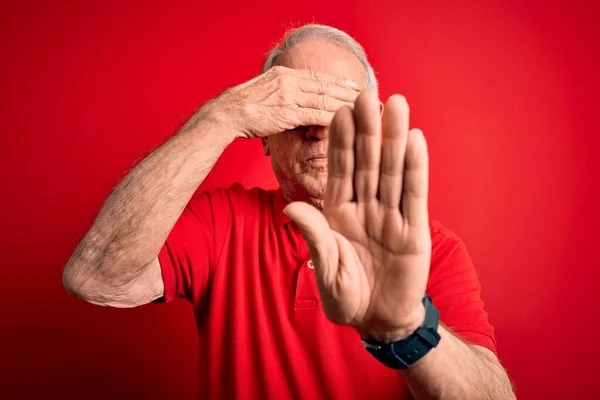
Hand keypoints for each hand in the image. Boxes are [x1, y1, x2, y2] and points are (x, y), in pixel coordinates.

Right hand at [207, 65, 360, 138]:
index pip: (318, 76)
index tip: (355, 85)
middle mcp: (290, 81)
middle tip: (369, 97)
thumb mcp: (266, 90)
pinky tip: (345, 121)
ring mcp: (288, 96)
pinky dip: (332, 117)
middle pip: (326, 86)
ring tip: (363, 110)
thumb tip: (297, 98)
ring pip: (324, 99)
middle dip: (349, 92)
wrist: (227, 113)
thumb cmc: (244, 107)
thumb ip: (284, 91)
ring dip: (346, 105)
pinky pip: (315, 114)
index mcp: (285, 74)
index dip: (339, 81)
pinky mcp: (287, 113)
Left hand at [284, 90, 430, 342]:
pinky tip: (416, 141)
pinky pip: (414, 195)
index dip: (339, 142)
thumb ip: (315, 236)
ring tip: (396, 105)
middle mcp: (365, 208)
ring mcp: (390, 217)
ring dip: (394, 139)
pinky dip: (415, 169)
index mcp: (338, 214)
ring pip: (392, 171)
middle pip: (367, 162)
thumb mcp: (326, 268)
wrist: (377, 319)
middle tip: (367, 93)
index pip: (338, 170)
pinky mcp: (414, 230)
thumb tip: (290, 208)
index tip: (337, 110)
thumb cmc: (346, 296)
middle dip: (367, 129)